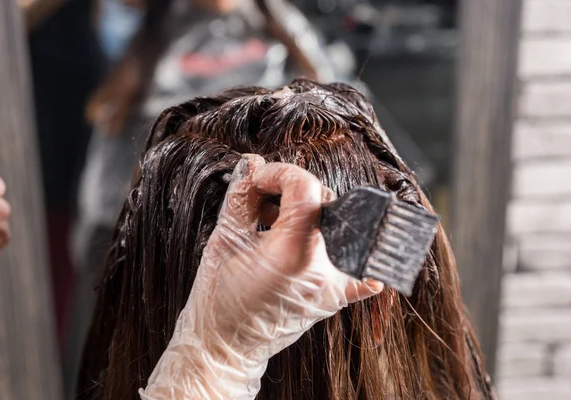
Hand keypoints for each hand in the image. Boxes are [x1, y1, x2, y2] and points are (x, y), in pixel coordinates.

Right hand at [141, 155, 382, 398]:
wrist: (226, 346)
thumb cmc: (218, 300)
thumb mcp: (223, 240)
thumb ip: (241, 196)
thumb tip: (252, 164)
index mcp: (292, 252)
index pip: (305, 187)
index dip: (279, 173)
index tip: (259, 179)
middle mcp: (322, 269)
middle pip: (324, 202)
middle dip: (292, 192)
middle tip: (262, 204)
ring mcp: (333, 285)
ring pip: (336, 226)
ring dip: (309, 216)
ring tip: (277, 228)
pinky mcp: (336, 296)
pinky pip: (360, 269)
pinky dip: (349, 253)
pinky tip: (322, 250)